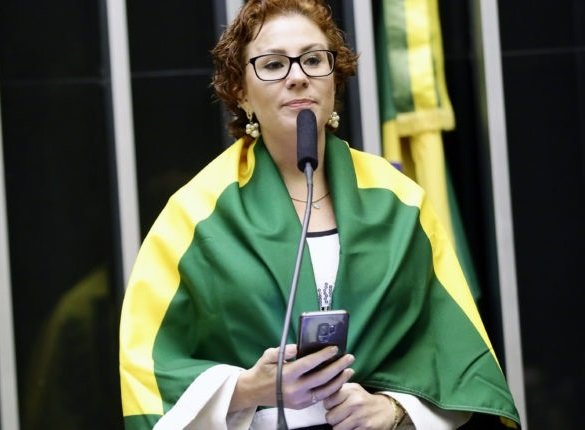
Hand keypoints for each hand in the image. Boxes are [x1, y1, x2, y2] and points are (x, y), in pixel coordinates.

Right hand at [229, 344, 353, 411]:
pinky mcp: (301, 406)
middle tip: (349, 357)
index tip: (335, 349)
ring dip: (339, 380)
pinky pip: (320, 397)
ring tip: (349, 370)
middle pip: (322, 377)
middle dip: (338, 367)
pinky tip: (339, 381)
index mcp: (286, 374)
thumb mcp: (269, 355)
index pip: (309, 363)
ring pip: (325, 390)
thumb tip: (298, 347)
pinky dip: (332, 389)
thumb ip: (283, 350)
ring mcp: (299, 399)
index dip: (323, 356)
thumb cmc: (262, 370)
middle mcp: (294, 388)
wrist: (253, 392)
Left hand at [323, 383, 398, 429]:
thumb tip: (320, 392)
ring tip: (347, 422)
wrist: (386, 410)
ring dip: (340, 427)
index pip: (327, 402)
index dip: (329, 406)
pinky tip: (353, 426)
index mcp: (350, 390)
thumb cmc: (364, 399)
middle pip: (330, 418)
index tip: (335, 405)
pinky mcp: (365, 428)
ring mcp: (360, 417)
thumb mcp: (353, 389)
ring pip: (337, 428)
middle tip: (341, 416)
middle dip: (333, 419)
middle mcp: (355, 402)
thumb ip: (338, 389)